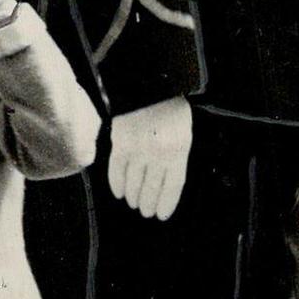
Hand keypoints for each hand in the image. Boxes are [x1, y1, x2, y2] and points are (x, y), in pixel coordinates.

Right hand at [108, 96, 191, 218]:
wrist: (147, 84)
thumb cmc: (168, 109)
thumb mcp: (182, 131)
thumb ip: (176, 156)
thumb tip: (166, 181)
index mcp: (178, 149)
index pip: (173, 185)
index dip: (167, 203)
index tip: (161, 215)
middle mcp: (158, 152)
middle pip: (152, 188)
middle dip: (148, 203)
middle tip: (146, 211)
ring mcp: (138, 148)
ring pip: (133, 183)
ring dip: (133, 196)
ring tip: (134, 203)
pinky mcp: (120, 143)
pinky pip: (116, 170)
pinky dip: (117, 184)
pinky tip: (119, 192)